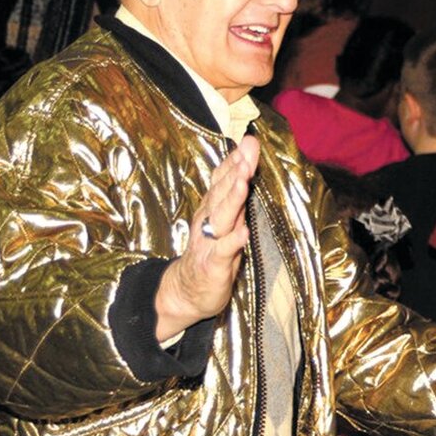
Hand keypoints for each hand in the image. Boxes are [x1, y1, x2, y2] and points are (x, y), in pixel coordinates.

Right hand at [154, 135, 259, 341]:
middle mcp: (209, 221)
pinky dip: (233, 241)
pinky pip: (224, 252)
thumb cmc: (211, 251)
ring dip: (233, 198)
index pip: (222, 180)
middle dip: (235, 171)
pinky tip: (244, 231)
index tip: (248, 142)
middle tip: (247, 152)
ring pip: (222, 217)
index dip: (234, 161)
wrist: (187, 292)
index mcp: (211, 208)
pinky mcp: (214, 265)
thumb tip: (247, 163)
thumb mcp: (223, 220)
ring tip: (243, 181)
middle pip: (222, 193)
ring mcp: (210, 242)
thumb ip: (234, 194)